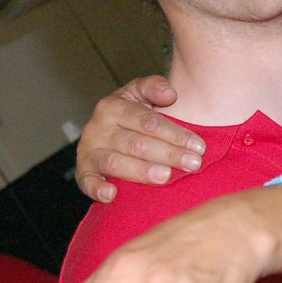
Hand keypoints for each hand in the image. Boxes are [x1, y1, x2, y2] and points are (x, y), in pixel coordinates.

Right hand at [75, 76, 204, 202]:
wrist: (105, 130)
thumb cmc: (130, 114)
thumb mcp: (140, 93)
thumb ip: (154, 87)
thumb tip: (170, 94)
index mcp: (113, 106)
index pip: (148, 122)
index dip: (175, 134)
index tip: (199, 146)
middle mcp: (97, 128)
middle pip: (137, 143)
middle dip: (168, 154)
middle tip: (192, 164)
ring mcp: (88, 151)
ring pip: (116, 162)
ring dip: (142, 171)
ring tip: (166, 176)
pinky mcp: (83, 172)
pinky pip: (86, 182)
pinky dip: (97, 189)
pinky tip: (112, 195)